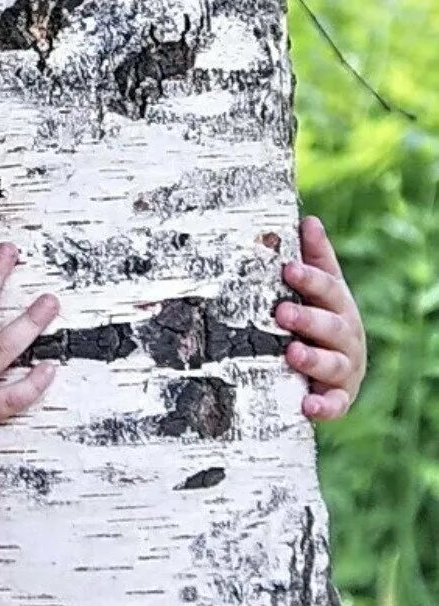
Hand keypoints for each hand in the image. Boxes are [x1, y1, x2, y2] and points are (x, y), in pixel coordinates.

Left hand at [275, 215, 366, 421]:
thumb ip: (314, 257)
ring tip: (292, 353)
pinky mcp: (338, 397)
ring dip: (312, 358)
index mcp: (338, 304)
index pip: (327, 287)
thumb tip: (308, 219)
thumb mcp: (318, 288)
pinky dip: (324, 407)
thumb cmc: (319, 316)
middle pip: (330, 325)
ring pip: (333, 363)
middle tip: (281, 311)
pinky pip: (335, 405)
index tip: (288, 267)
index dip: (309, 278)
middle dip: (307, 318)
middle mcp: (345, 335)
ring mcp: (345, 367)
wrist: (333, 367)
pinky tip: (307, 406)